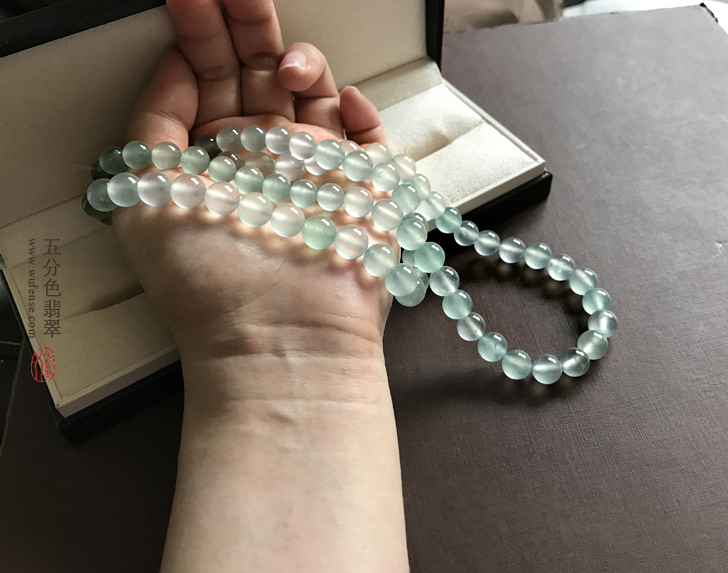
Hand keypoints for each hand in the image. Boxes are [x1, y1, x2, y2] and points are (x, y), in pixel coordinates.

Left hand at [113, 0, 396, 377]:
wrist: (279, 341)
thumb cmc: (206, 281)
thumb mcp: (143, 191)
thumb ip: (152, 121)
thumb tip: (173, 63)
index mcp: (213, 159)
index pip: (207, 79)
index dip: (200, 32)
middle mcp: (264, 161)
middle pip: (261, 75)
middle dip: (251, 28)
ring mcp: (316, 174)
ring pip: (315, 96)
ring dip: (303, 64)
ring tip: (286, 66)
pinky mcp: (364, 190)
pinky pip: (371, 138)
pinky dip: (361, 112)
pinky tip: (343, 101)